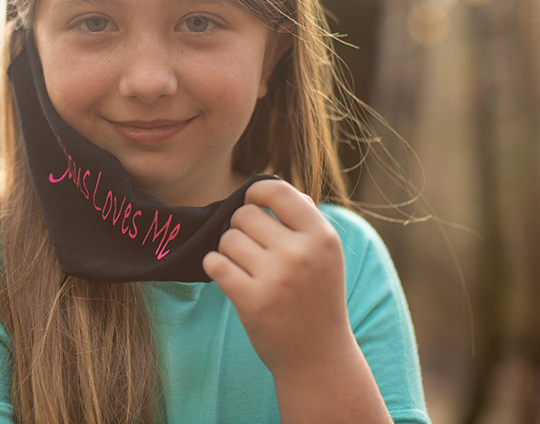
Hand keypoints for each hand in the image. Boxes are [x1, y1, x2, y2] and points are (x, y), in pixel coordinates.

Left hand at [202, 178, 351, 376]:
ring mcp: (276, 277)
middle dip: (241, 228)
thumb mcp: (324, 253)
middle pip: (244, 214)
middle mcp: (301, 253)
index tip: (252, 204)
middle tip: (253, 250)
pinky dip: (215, 266)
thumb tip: (267, 183)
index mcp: (321, 236)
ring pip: (227, 239)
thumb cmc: (316, 296)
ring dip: (228, 251)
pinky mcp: (252, 300)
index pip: (277, 191)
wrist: (318, 356)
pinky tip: (228, 276)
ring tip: (245, 267)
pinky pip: (215, 263)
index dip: (255, 193)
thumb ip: (302, 217)